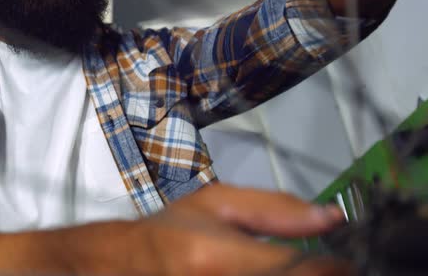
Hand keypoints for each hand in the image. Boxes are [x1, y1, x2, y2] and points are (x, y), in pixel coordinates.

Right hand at [119, 184, 350, 275]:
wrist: (130, 261)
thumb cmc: (171, 230)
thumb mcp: (218, 202)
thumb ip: (275, 209)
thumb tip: (330, 218)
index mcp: (218, 257)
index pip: (299, 270)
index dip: (334, 265)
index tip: (341, 256)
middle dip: (318, 272)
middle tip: (320, 261)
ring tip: (294, 264)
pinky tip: (274, 271)